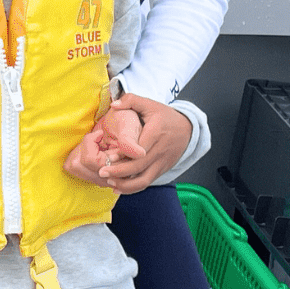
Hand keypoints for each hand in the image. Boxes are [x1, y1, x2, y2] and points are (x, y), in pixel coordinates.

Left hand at [66, 95, 191, 193]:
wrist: (188, 129)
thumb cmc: (165, 116)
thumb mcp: (150, 104)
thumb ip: (131, 100)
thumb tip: (114, 105)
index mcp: (156, 133)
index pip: (140, 148)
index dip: (124, 155)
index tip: (108, 157)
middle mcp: (160, 150)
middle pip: (140, 166)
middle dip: (120, 172)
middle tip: (101, 172)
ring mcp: (162, 163)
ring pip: (145, 179)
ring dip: (126, 185)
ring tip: (109, 183)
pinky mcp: (162, 170)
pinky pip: (148, 182)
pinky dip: (133, 187)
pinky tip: (118, 188)